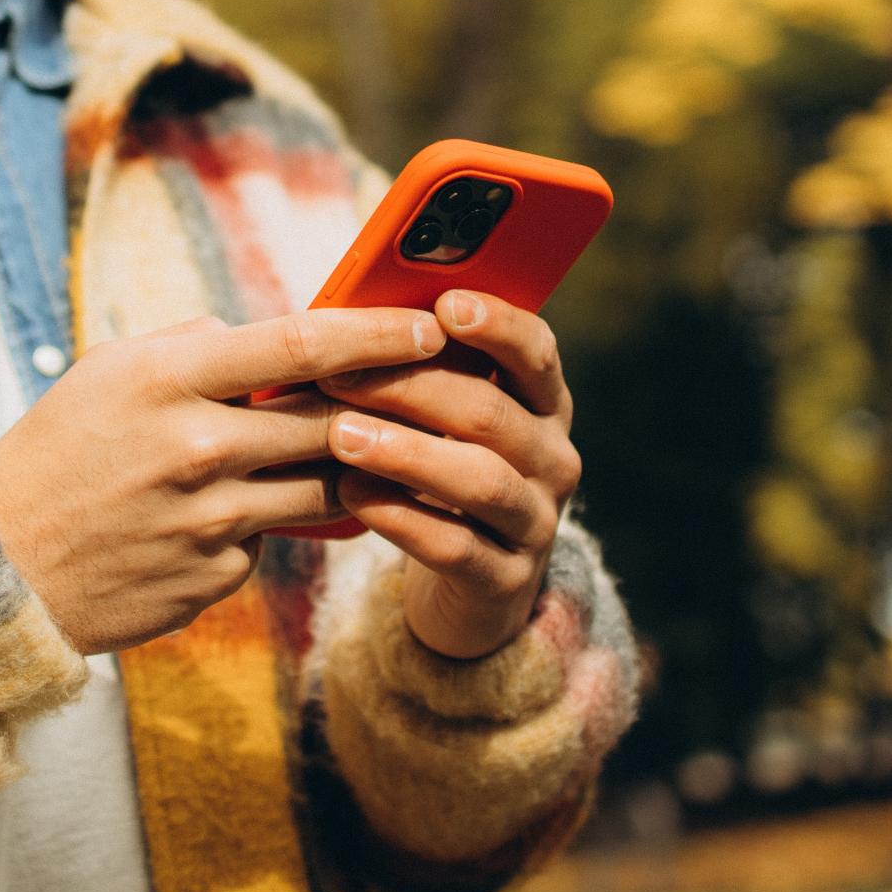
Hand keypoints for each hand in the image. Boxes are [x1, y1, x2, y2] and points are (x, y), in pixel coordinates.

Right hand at [0, 309, 444, 653]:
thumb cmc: (53, 455)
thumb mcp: (106, 375)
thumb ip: (191, 347)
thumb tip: (266, 338)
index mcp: (167, 379)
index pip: (301, 345)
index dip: (377, 336)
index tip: (430, 328)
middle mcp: (197, 448)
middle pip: (332, 422)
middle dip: (392, 408)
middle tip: (433, 396)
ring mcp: (209, 521)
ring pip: (322, 490)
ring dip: (346, 471)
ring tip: (356, 454)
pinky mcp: (214, 578)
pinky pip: (270, 543)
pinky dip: (266, 527)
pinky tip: (223, 524)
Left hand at [317, 290, 581, 658]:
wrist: (474, 586)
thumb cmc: (444, 476)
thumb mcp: (448, 423)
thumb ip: (424, 373)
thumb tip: (351, 316)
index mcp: (544, 405)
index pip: (536, 352)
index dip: (496, 324)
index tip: (444, 304)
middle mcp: (553, 460)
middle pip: (490, 413)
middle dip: (411, 387)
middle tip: (339, 374)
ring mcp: (536, 522)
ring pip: (479, 479)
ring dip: (405, 452)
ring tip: (341, 435)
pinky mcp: (505, 580)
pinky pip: (454, 545)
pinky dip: (399, 516)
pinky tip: (351, 493)